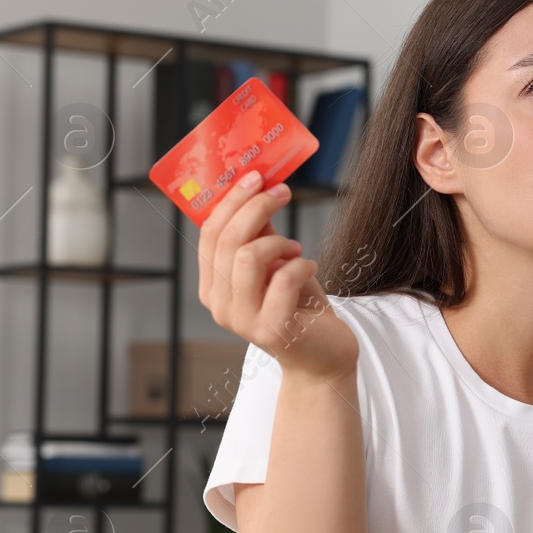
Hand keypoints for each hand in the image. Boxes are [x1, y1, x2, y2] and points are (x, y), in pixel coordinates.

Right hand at [196, 173, 358, 381]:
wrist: (323, 356)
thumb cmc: (300, 307)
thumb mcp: (276, 264)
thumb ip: (261, 233)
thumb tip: (257, 187)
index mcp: (212, 287)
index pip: (209, 234)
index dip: (231, 200)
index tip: (256, 176)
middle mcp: (219, 305)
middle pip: (227, 240)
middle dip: (256, 207)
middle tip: (282, 191)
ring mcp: (242, 320)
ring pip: (247, 257)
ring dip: (279, 242)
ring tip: (296, 249)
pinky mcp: (272, 330)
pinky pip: (282, 279)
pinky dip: (301, 264)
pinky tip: (309, 267)